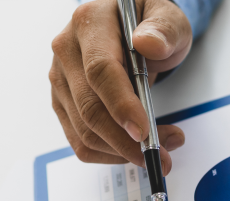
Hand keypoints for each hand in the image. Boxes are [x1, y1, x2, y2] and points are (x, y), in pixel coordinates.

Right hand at [49, 0, 191, 171]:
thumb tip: (150, 44)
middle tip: (161, 155)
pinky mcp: (63, 103)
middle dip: (126, 141)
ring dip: (123, 151)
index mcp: (90, 24)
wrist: (131, 29)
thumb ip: (164, 28)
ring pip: (84, 132)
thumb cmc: (148, 24)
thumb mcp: (168, 17)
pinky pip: (81, 141)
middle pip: (90, 108)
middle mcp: (67, 51)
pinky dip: (111, 154)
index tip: (144, 132)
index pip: (100, 70)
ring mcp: (61, 79)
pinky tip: (135, 148)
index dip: (121, 105)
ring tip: (160, 149)